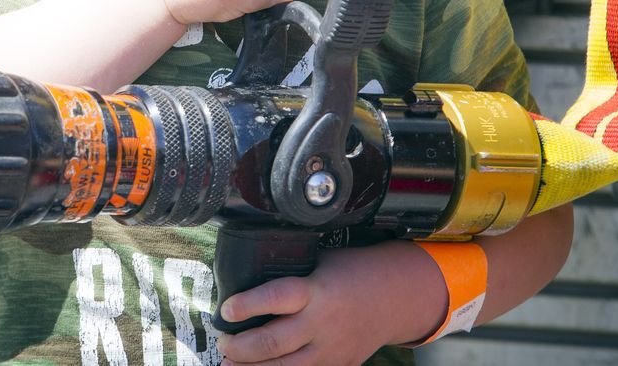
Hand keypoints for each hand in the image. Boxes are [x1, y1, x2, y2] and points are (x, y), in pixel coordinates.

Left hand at [215, 243, 445, 365]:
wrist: (395, 297)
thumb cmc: (352, 272)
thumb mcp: (320, 261)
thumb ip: (290, 272)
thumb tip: (247, 274)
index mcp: (317, 290)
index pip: (277, 298)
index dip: (248, 305)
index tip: (226, 310)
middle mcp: (322, 323)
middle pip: (274, 342)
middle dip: (241, 347)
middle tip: (223, 341)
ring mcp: (331, 350)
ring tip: (228, 362)